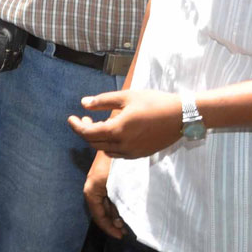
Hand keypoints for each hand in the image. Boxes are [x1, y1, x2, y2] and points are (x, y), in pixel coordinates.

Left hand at [67, 89, 182, 159]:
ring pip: (105, 150)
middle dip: (86, 131)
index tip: (70, 118)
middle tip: (86, 117)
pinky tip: (115, 131)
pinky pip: (117, 153)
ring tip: (100, 123)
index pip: (88, 133)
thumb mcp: (127, 96)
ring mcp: (131, 153)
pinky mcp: (139, 155)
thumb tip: (83, 103)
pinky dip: (110, 144)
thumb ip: (102, 101)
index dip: (76, 126)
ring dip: (98, 138)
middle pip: (94, 143)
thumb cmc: (154, 102)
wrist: (180, 117)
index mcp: (117, 130)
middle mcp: (122, 145)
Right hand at [83, 152, 128, 239]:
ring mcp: (99, 182)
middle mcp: (92, 188)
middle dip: (113, 222)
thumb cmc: (116, 163)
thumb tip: (118, 223)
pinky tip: (125, 208)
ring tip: (126, 223)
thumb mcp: (115, 187)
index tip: (121, 236)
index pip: (98, 216)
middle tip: (125, 231)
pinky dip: (116, 204)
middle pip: (101, 211)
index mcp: (91, 191)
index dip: (109, 228)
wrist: (115, 139)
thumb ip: (116, 205)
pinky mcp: (105, 177)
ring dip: (115, 214)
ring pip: (106, 204)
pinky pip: (109, 195)